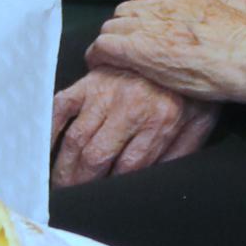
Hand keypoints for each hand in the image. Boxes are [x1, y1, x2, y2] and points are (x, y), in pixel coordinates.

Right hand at [50, 64, 219, 185]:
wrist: (182, 45)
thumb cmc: (192, 91)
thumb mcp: (200, 123)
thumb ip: (181, 153)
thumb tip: (155, 182)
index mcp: (160, 122)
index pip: (128, 167)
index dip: (111, 188)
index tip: (100, 200)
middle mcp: (129, 108)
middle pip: (96, 157)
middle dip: (80, 183)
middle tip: (70, 199)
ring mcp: (105, 93)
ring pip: (77, 138)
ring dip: (64, 166)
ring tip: (58, 184)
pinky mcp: (89, 81)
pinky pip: (61, 106)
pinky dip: (49, 128)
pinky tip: (44, 148)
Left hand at [88, 0, 245, 106]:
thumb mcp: (245, 9)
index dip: (141, 8)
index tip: (144, 22)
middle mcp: (160, 6)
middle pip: (125, 10)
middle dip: (124, 26)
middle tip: (126, 44)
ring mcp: (146, 26)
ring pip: (111, 27)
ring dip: (110, 41)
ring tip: (111, 57)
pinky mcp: (136, 49)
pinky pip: (103, 46)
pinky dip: (98, 55)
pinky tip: (99, 64)